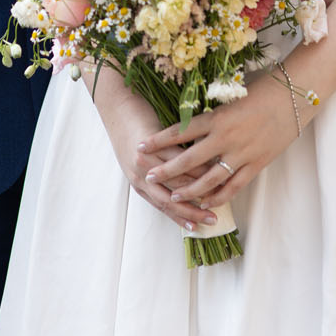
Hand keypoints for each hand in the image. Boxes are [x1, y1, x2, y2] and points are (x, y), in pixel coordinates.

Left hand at [95, 84, 216, 231]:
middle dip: (192, 212)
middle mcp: (140, 177)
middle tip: (212, 220)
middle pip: (170, 200)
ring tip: (217, 195)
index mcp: (137, 183)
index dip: (181, 218)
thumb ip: (158, 173)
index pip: (163, 206)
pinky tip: (210, 169)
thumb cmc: (130, 131)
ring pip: (176, 182)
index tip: (197, 228)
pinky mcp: (153, 146)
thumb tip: (182, 184)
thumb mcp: (140, 160)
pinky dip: (194, 167)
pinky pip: (177, 159)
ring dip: (199, 190)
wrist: (118, 107)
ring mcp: (145, 163)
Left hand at [139, 75, 301, 209]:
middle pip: (189, 159)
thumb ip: (211, 116)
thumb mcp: (230, 99)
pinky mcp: (256, 165)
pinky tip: (206, 202)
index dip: (159, 140)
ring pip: (209, 179)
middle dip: (166, 170)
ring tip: (173, 195)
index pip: (180, 131)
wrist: (292, 97)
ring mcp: (241, 154)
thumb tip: (190, 128)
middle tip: (148, 176)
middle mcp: (225, 138)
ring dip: (189, 189)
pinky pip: (233, 186)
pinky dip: (218, 196)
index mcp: (216, 117)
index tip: (141, 146)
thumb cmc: (260, 91)